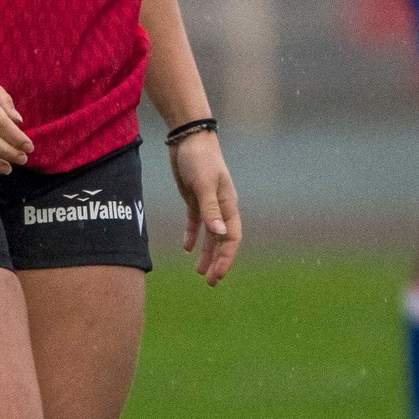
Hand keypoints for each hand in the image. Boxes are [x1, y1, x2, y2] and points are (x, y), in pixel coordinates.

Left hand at [169, 132, 240, 285]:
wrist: (188, 136)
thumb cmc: (200, 158)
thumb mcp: (204, 184)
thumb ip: (210, 209)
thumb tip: (219, 235)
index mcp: (228, 205)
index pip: (232, 238)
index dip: (226, 258)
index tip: (218, 275)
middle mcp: (221, 207)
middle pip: (222, 240)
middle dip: (218, 261)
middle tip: (210, 282)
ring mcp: (208, 203)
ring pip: (210, 235)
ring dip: (206, 253)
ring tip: (200, 273)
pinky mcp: (194, 198)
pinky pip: (195, 222)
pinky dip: (192, 236)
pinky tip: (187, 249)